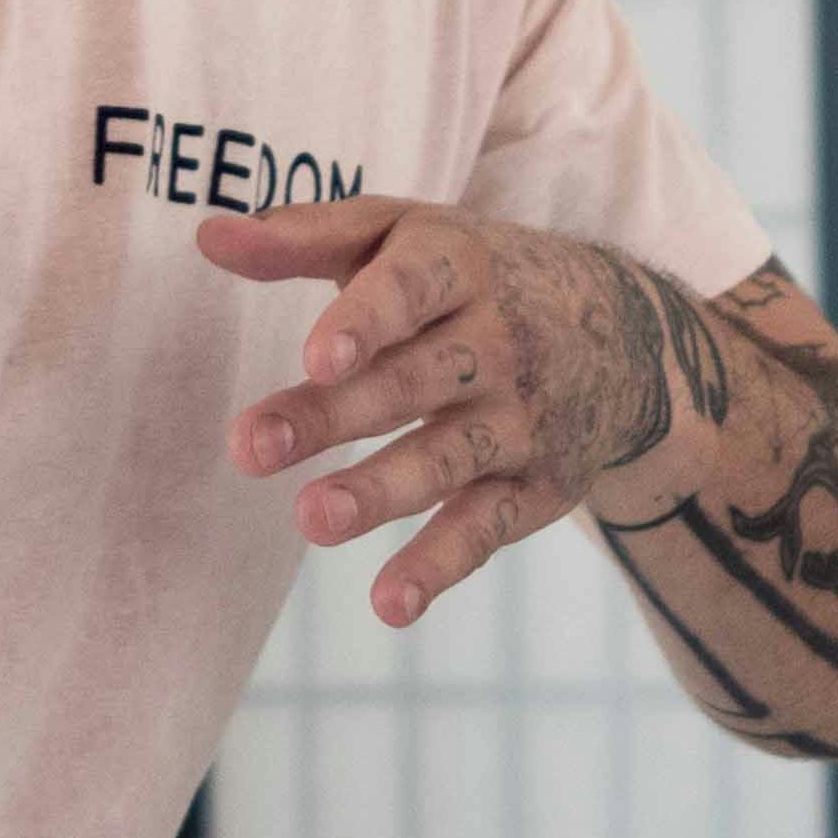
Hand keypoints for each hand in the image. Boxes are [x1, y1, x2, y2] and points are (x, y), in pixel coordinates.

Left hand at [206, 197, 701, 627]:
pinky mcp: (537, 486)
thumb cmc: (475, 275)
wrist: (630, 333)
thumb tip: (206, 238)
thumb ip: (305, 236)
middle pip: (409, 382)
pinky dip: (441, 565)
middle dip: (331, 416)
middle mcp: (497, 342)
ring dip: (380, 491)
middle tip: (248, 448)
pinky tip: (391, 603)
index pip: (411, 289)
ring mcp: (521, 418)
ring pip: (448, 458)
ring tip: (312, 518)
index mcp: (458, 266)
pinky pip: (486, 527)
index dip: (365, 320)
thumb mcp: (404, 234)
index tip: (317, 357)